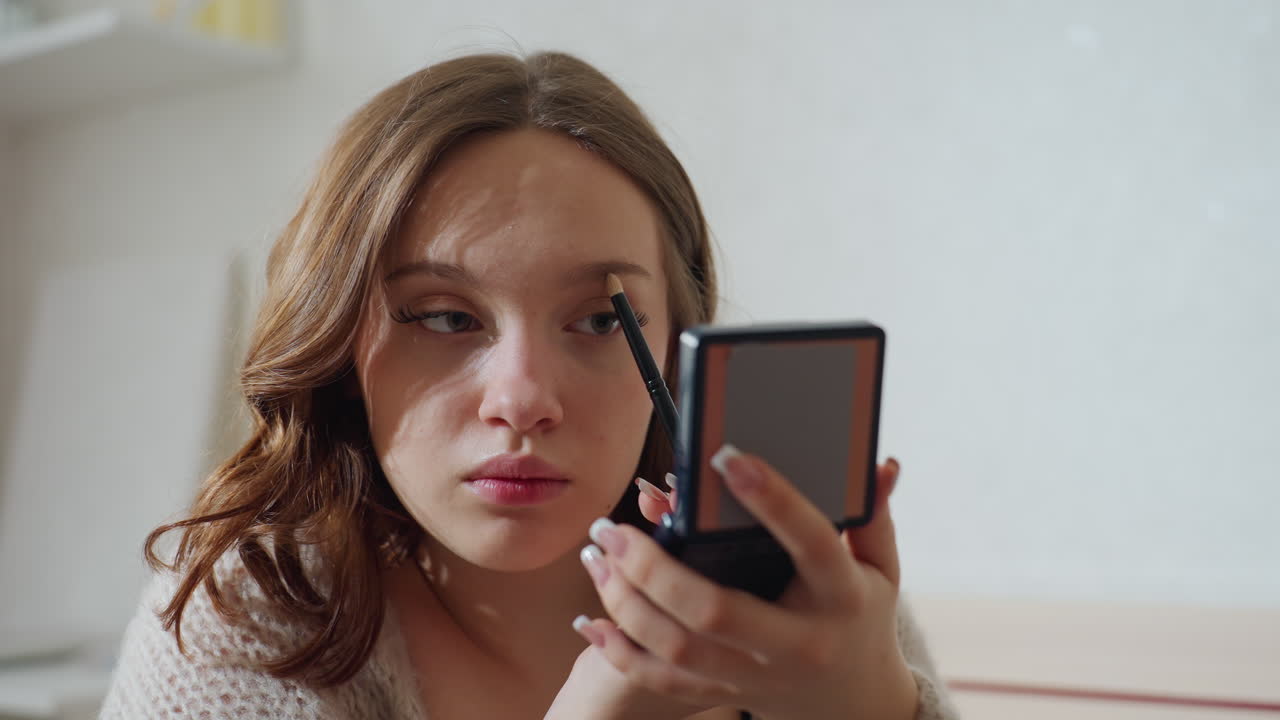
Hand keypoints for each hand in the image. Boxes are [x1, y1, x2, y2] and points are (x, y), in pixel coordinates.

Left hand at [575, 447, 917, 719]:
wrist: (854, 702)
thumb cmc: (861, 615)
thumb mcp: (880, 568)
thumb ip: (871, 515)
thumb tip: (878, 462)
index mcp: (840, 597)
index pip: (809, 544)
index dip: (771, 500)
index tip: (727, 457)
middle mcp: (798, 642)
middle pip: (716, 610)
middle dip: (653, 566)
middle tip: (612, 526)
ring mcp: (758, 676)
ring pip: (678, 648)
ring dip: (625, 603)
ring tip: (597, 556)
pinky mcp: (727, 694)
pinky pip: (662, 681)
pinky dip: (621, 653)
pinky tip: (590, 619)